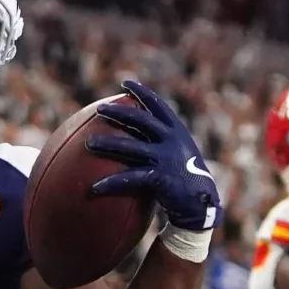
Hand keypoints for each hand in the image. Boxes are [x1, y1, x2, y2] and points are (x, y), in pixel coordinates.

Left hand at [84, 80, 220, 233]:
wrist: (201, 205)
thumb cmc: (186, 180)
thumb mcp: (179, 154)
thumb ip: (162, 142)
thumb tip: (138, 135)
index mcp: (177, 131)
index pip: (158, 105)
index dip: (141, 92)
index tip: (125, 83)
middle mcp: (172, 141)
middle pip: (141, 120)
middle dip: (119, 112)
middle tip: (99, 109)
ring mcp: (166, 159)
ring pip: (131, 146)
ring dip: (108, 143)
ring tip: (88, 143)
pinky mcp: (161, 178)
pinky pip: (130, 179)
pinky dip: (111, 182)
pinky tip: (94, 187)